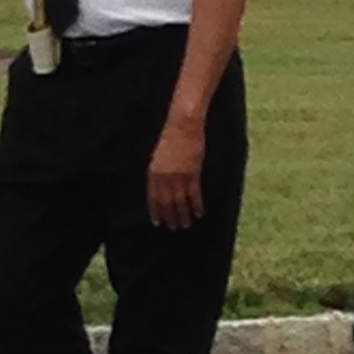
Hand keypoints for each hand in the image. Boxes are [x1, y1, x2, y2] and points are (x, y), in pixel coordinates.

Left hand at [147, 114, 206, 228]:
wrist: (183, 125)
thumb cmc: (171, 137)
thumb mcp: (159, 156)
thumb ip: (158, 172)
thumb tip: (160, 187)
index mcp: (153, 172)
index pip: (153, 198)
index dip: (156, 212)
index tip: (158, 223)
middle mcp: (164, 177)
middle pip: (167, 203)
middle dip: (170, 217)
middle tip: (174, 227)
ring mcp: (179, 176)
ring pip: (180, 202)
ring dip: (184, 215)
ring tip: (186, 225)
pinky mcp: (193, 173)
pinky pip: (194, 195)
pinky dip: (197, 206)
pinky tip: (199, 213)